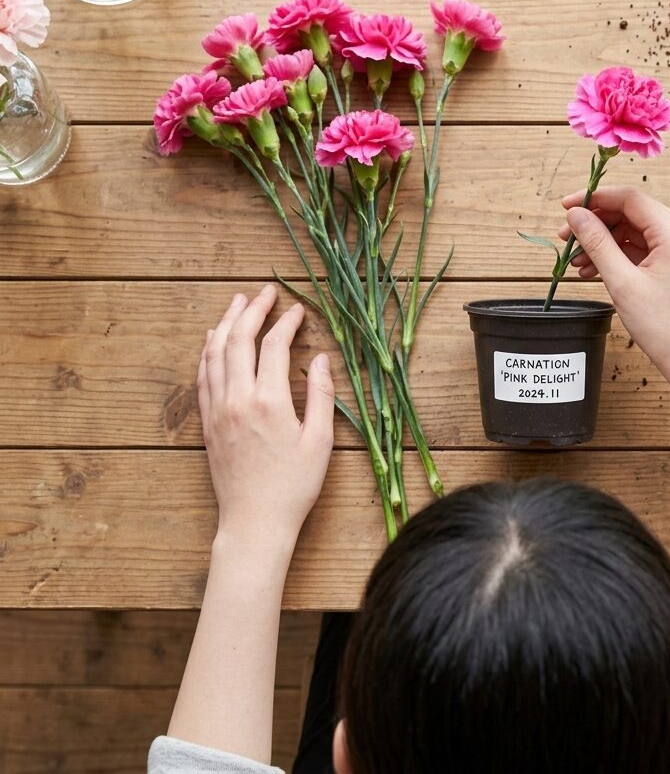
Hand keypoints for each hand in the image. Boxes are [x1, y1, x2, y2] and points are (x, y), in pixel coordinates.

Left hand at [197, 285, 335, 550]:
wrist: (255, 522)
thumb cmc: (294, 486)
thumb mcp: (319, 441)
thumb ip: (321, 395)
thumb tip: (321, 359)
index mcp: (269, 402)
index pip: (274, 346)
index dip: (286, 323)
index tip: (298, 310)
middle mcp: (238, 400)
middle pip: (239, 340)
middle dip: (252, 311)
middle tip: (265, 292)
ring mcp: (218, 411)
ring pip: (215, 354)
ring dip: (226, 323)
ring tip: (237, 303)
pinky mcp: (208, 423)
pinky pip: (203, 376)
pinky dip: (208, 352)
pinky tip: (214, 340)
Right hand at [559, 186, 669, 389]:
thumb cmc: (665, 329)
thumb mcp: (622, 283)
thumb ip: (597, 243)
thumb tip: (576, 215)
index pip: (630, 198)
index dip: (595, 199)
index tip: (567, 206)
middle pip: (633, 213)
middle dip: (597, 224)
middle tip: (567, 238)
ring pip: (637, 230)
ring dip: (606, 241)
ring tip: (578, 261)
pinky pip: (646, 247)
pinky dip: (621, 254)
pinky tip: (597, 268)